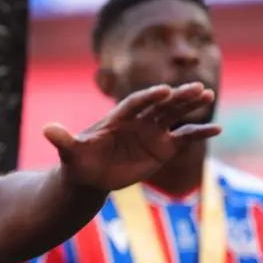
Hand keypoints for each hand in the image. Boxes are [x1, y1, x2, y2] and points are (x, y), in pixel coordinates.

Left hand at [43, 82, 220, 192]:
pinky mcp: (163, 146)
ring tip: (209, 94)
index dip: (148, 97)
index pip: (136, 104)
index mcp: (118, 118)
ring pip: (175, 115)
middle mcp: (138, 120)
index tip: (164, 90)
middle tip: (198, 87)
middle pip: (160, 105)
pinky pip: (185, 137)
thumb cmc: (79, 161)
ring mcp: (152, 132)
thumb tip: (45, 129)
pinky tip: (218, 128)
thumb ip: (63, 140)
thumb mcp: (70, 153)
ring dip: (192, 106)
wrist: (91, 174)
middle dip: (177, 97)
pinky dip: (200, 132)